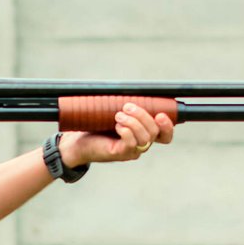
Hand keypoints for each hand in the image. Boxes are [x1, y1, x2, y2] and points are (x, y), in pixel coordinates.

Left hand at [58, 101, 173, 167]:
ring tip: (118, 115)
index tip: (161, 114)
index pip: (165, 135)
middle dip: (143, 116)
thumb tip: (133, 90)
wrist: (76, 142)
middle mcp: (140, 145)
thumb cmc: (95, 126)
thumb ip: (127, 106)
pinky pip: (131, 143)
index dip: (168, 126)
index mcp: (143, 134)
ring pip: (145, 138)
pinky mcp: (120, 154)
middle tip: (126, 106)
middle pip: (155, 132)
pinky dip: (126, 131)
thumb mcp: (114, 112)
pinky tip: (116, 126)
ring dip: (133, 122)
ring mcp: (131, 151)